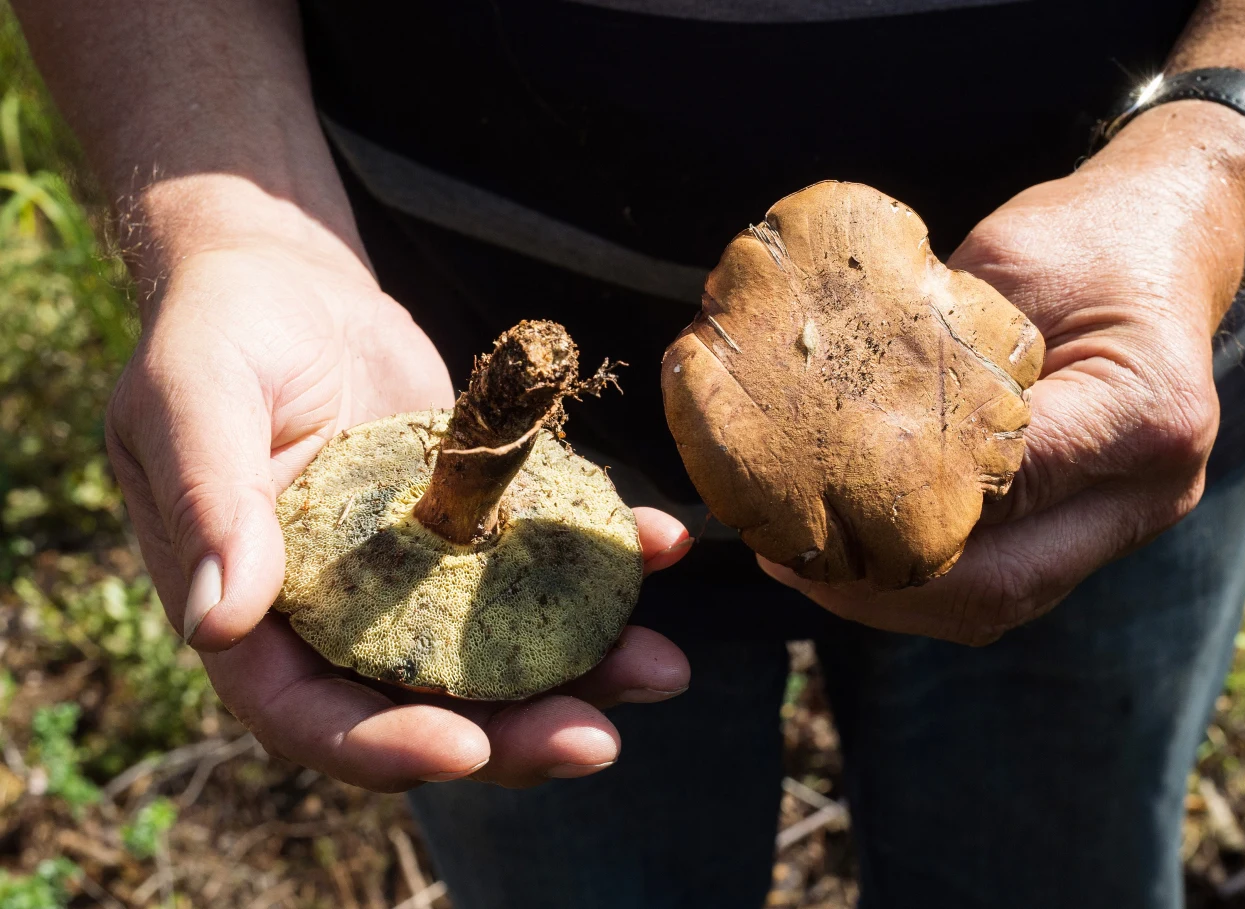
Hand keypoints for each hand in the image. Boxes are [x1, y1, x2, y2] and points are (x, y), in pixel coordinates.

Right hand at [107, 239, 691, 789]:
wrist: (289, 281)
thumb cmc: (221, 332)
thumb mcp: (190, 397)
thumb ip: (208, 502)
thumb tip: (219, 623)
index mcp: (258, 616)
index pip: (311, 714)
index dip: (383, 746)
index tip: (463, 748)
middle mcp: (345, 616)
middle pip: (428, 706)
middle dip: (513, 737)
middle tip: (596, 739)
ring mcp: (420, 577)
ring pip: (502, 652)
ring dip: (585, 671)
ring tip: (664, 669)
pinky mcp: (478, 524)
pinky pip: (543, 559)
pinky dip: (607, 563)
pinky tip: (665, 545)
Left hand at [761, 101, 1244, 643]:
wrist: (1165, 245)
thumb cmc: (1082, 239)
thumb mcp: (1008, 264)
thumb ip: (941, 348)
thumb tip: (829, 418)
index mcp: (1147, 413)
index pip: (1003, 485)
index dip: (896, 506)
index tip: (802, 497)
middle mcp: (1152, 489)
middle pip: (1003, 582)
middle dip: (882, 587)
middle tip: (788, 559)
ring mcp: (1128, 521)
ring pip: (999, 602)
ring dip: (894, 600)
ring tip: (804, 569)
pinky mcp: (1095, 532)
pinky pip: (1003, 586)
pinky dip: (923, 585)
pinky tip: (854, 563)